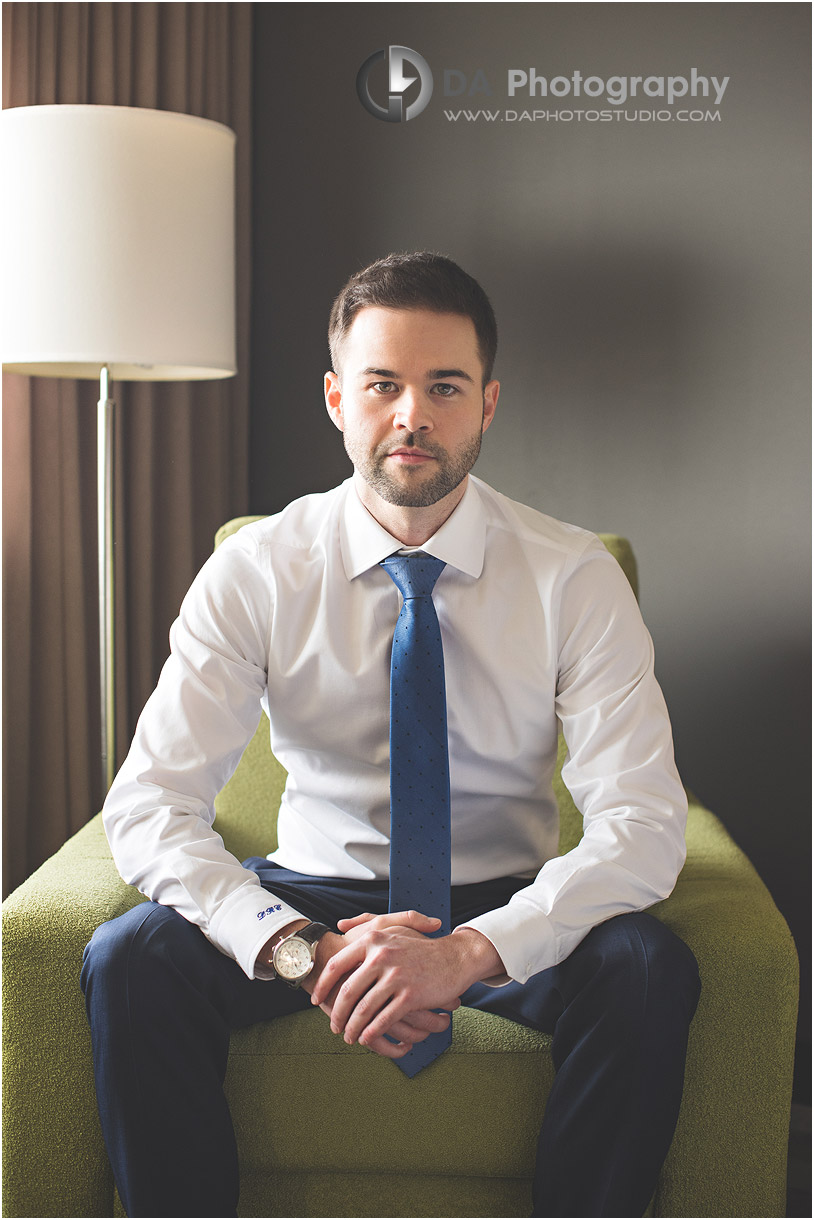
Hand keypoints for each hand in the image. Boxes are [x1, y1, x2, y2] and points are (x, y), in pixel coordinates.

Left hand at [309, 911, 458, 1058]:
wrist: (454, 957)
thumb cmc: (419, 946)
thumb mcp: (392, 928)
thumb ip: (364, 923)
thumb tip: (340, 925)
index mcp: (373, 940)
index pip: (337, 965)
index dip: (322, 985)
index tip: (316, 999)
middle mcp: (381, 956)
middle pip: (347, 992)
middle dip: (337, 1014)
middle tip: (334, 1027)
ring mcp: (396, 976)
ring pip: (364, 1009)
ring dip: (352, 1028)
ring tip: (349, 1036)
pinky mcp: (410, 995)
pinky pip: (383, 1019)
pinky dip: (371, 1032)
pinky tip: (367, 1038)